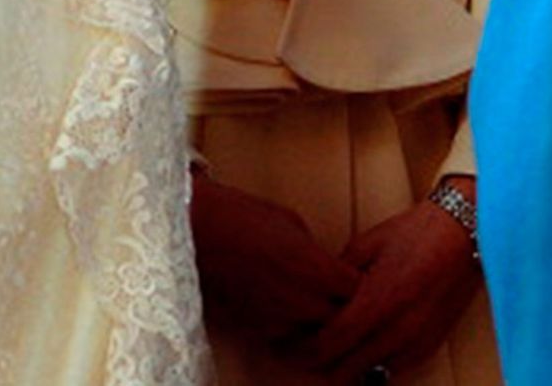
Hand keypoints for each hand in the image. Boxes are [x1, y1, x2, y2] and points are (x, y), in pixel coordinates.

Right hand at [191, 177, 361, 345]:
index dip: (356, 281)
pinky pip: (285, 337)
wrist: (194, 231)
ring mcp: (280, 322)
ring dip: (315, 321)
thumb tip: (322, 263)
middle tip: (334, 290)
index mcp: (316, 270)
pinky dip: (288, 326)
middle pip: (342, 319)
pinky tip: (278, 304)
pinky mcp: (257, 332)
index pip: (357, 290)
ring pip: (314, 334)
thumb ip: (314, 250)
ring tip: (305, 299)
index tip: (351, 274)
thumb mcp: (289, 220)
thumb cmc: (239, 216)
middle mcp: (303, 303)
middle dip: (341, 305)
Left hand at [282, 186, 481, 382]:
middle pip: (345, 368)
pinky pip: (390, 371)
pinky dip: (367, 368)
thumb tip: (314, 296)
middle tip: (294, 354)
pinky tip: (353, 354)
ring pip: (368, 376)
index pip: (332, 342)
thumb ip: (339, 276)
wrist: (458, 237)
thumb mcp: (365, 245)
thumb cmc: (410, 234)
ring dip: (342, 370)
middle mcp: (398, 330)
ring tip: (321, 355)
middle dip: (317, 365)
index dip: (303, 350)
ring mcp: (415, 343)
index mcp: (378, 300)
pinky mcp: (428, 348)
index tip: (284, 346)